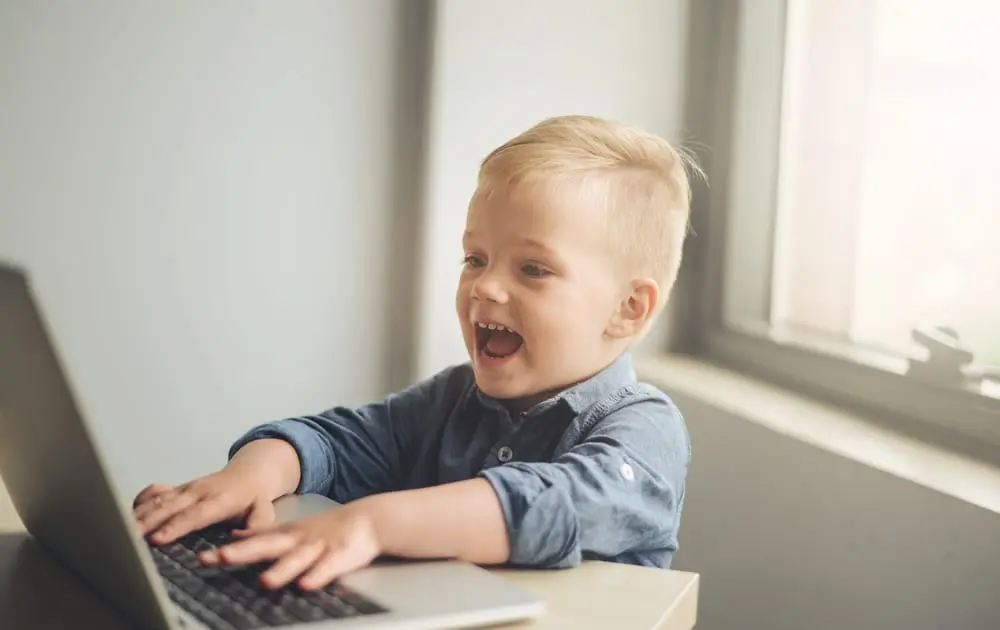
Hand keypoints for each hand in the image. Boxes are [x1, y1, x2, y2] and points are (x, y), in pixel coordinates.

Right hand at [132, 467, 275, 544]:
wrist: (250, 473)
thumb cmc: (255, 498)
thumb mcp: (264, 512)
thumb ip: (256, 527)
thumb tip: (238, 540)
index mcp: (220, 500)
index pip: (195, 515)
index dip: (176, 527)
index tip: (158, 539)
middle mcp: (199, 492)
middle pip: (169, 507)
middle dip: (147, 523)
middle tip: (127, 539)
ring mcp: (186, 488)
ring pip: (158, 500)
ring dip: (139, 515)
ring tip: (119, 531)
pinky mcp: (177, 488)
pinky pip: (155, 492)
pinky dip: (141, 501)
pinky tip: (127, 514)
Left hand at [199, 504, 380, 590]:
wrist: (368, 520)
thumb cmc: (328, 529)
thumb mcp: (292, 528)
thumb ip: (263, 533)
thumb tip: (234, 534)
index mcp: (286, 535)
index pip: (253, 542)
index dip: (228, 550)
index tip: (202, 558)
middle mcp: (298, 541)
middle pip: (268, 547)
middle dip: (245, 553)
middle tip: (222, 558)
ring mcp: (319, 549)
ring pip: (297, 560)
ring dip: (281, 570)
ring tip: (264, 581)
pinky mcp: (340, 558)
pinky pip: (327, 569)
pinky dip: (317, 576)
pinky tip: (306, 586)